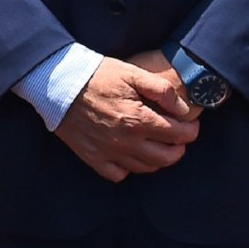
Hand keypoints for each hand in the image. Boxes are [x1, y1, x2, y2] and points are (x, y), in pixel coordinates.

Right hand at [55, 56, 199, 182]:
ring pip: (146, 168)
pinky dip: (129, 168)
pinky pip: (118, 174)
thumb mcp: (132, 73)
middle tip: (177, 137)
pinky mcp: (92, 157)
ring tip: (157, 146)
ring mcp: (109, 152)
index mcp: (138, 119)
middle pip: (167, 157)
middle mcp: (126, 141)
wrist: (57, 82)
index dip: (191, 130)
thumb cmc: (96, 75)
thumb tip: (183, 110)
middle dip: (179, 147)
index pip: (179, 134)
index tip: (190, 124)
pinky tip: (130, 155)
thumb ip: (162, 90)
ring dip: (158, 159)